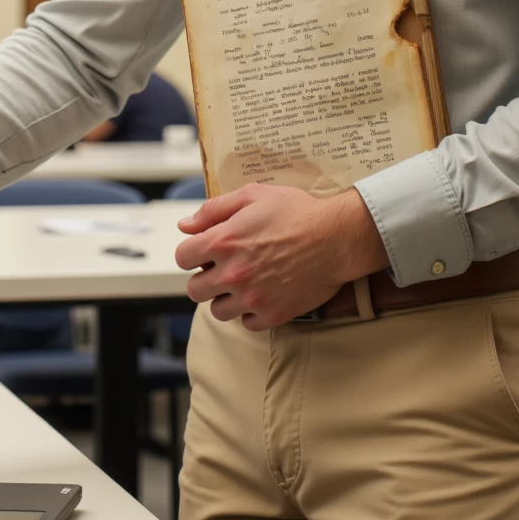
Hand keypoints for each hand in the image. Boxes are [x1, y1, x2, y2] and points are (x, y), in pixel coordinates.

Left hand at [174, 182, 388, 330]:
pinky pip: (246, 323)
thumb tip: (185, 225)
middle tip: (224, 268)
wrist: (336, 237)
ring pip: (217, 311)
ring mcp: (252, 297)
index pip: (182, 257)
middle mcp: (232, 273)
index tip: (206, 251)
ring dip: (225, 298)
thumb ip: (213, 210)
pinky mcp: (272, 315)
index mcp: (223, 241)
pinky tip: (262, 294)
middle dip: (205, 277)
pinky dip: (251, 312)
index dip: (192, 252)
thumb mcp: (253, 196)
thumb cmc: (296, 212)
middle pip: (195, 289)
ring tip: (243, 283)